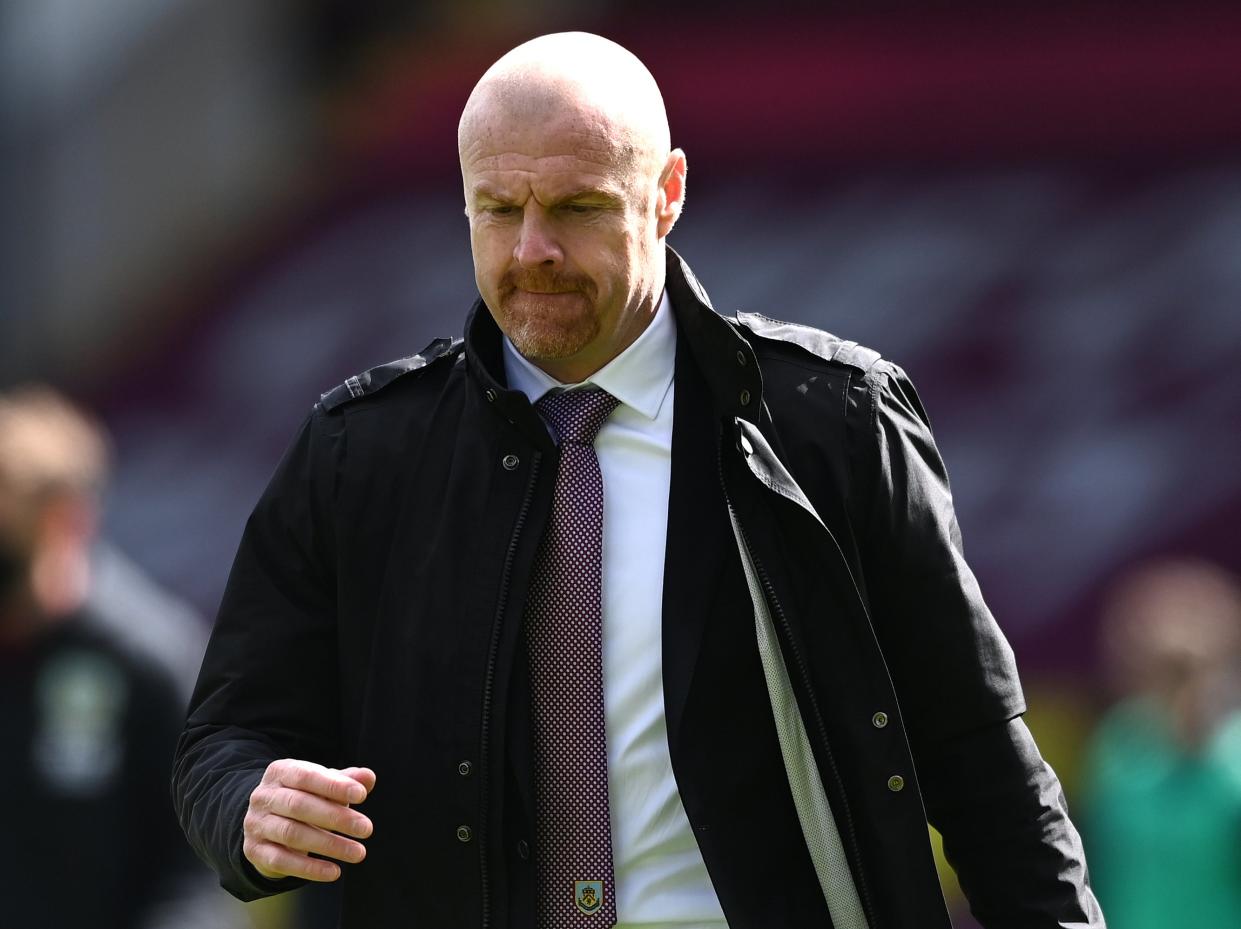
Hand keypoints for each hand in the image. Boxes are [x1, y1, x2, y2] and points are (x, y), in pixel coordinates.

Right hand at [243, 759, 375, 881]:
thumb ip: (345, 780)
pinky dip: (309, 869)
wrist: (266, 821)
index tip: (362, 795)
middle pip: (299, 806)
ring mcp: (255, 824)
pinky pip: (281, 861)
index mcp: (281, 772)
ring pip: (292, 834)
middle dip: (336, 818)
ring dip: (328, 845)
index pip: (307, 776)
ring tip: (358, 853)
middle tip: (366, 828)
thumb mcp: (323, 784)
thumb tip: (368, 777)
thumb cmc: (305, 797)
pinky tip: (334, 872)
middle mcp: (263, 796)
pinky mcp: (254, 850)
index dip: (334, 786)